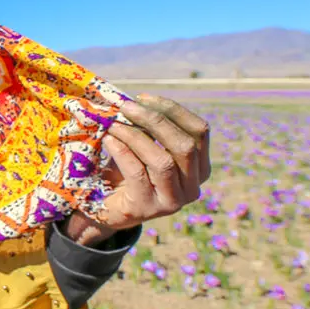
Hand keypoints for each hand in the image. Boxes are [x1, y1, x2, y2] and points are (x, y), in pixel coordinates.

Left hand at [63, 94, 210, 245]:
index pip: (199, 132)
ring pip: (163, 161)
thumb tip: (137, 101)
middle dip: (155, 120)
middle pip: (185, 145)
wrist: (109, 210)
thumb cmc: (128, 173)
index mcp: (201, 167)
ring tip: (114, 124)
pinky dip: (123, 152)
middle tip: (127, 107)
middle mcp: (194, 186)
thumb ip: (150, 129)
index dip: (174, 110)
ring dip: (136, 136)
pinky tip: (109, 140)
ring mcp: (174, 201)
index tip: (144, 98)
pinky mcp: (149, 208)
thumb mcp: (145, 149)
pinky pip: (138, 173)